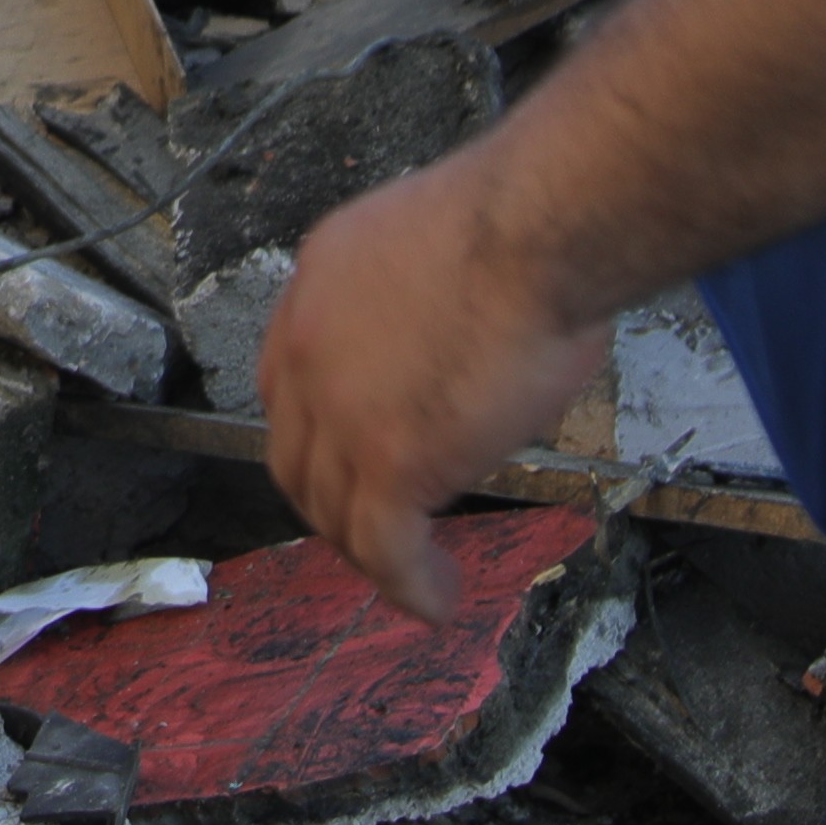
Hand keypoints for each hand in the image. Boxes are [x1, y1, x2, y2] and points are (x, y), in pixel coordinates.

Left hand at [256, 152, 608, 621]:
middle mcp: (308, 346)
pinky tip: (437, 601)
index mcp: (320, 283)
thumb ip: (420, 300)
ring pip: (334, 510)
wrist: (535, 228)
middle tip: (380, 532)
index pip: (290, 381)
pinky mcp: (387, 460)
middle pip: (297, 455)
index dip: (319, 434)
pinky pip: (385, 548)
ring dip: (371, 553)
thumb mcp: (437, 244)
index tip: (352, 463)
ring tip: (415, 577)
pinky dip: (408, 585)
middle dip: (333, 504)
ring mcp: (341, 409)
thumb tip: (457, 338)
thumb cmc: (525, 224)